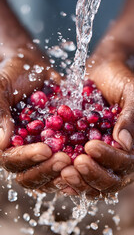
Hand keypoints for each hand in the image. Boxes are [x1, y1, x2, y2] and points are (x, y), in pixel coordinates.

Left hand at [59, 18, 133, 197]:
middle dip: (94, 174)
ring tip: (64, 172)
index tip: (91, 146)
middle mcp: (117, 157)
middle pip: (110, 180)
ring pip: (94, 182)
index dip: (109, 158)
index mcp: (131, 146)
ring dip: (80, 181)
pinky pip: (78, 174)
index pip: (125, 162)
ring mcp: (100, 159)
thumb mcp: (130, 94)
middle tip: (77, 163)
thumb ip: (130, 118)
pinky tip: (57, 176)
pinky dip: (69, 179)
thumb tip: (124, 143)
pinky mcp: (83, 156)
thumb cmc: (119, 82)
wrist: (101, 76)